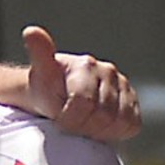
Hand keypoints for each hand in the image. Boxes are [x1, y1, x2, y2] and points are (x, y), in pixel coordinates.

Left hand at [22, 25, 139, 140]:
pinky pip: (131, 125)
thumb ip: (39, 54)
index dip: (69, 119)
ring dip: (97, 131)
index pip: (82, 103)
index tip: (58, 120)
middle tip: (69, 124)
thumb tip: (31, 31)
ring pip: (118, 122)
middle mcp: (109, 72)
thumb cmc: (46, 88)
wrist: (56, 95)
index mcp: (87, 65)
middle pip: (101, 116)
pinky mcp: (133, 102)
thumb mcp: (39, 74)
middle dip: (82, 127)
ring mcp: (123, 86)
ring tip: (82, 124)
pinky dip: (114, 132)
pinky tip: (97, 126)